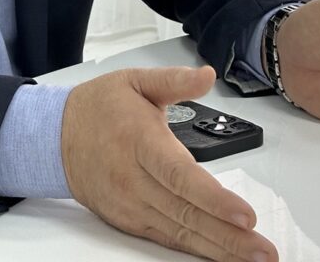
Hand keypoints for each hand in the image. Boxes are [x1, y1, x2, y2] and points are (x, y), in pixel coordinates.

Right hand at [62, 65, 276, 261]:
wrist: (54, 137)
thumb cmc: (98, 108)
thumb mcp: (134, 81)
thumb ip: (173, 80)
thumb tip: (206, 75)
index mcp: (139, 141)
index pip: (180, 176)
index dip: (214, 199)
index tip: (246, 216)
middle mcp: (133, 178)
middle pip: (185, 214)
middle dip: (229, 237)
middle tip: (264, 251)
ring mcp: (129, 204)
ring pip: (178, 233)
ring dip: (218, 249)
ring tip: (252, 259)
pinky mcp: (127, 220)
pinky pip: (164, 239)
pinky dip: (194, 250)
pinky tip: (219, 255)